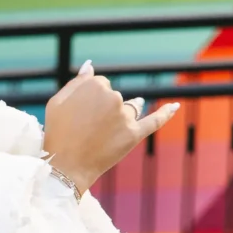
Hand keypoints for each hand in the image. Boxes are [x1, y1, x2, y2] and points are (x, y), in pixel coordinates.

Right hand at [43, 61, 178, 196]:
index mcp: (95, 85)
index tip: (78, 115)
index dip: (88, 100)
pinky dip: (166, 113)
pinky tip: (175, 106)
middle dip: (102, 109)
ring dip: (120, 116)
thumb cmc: (56, 132)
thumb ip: (76, 83)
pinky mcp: (134, 134)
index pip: (100, 85)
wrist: (65, 166)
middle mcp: (114, 97)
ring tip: (105, 131)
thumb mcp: (57, 102)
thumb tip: (90, 66)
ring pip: (129, 108)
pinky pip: (155, 121)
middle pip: (114, 96)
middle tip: (84, 129)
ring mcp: (126, 116)